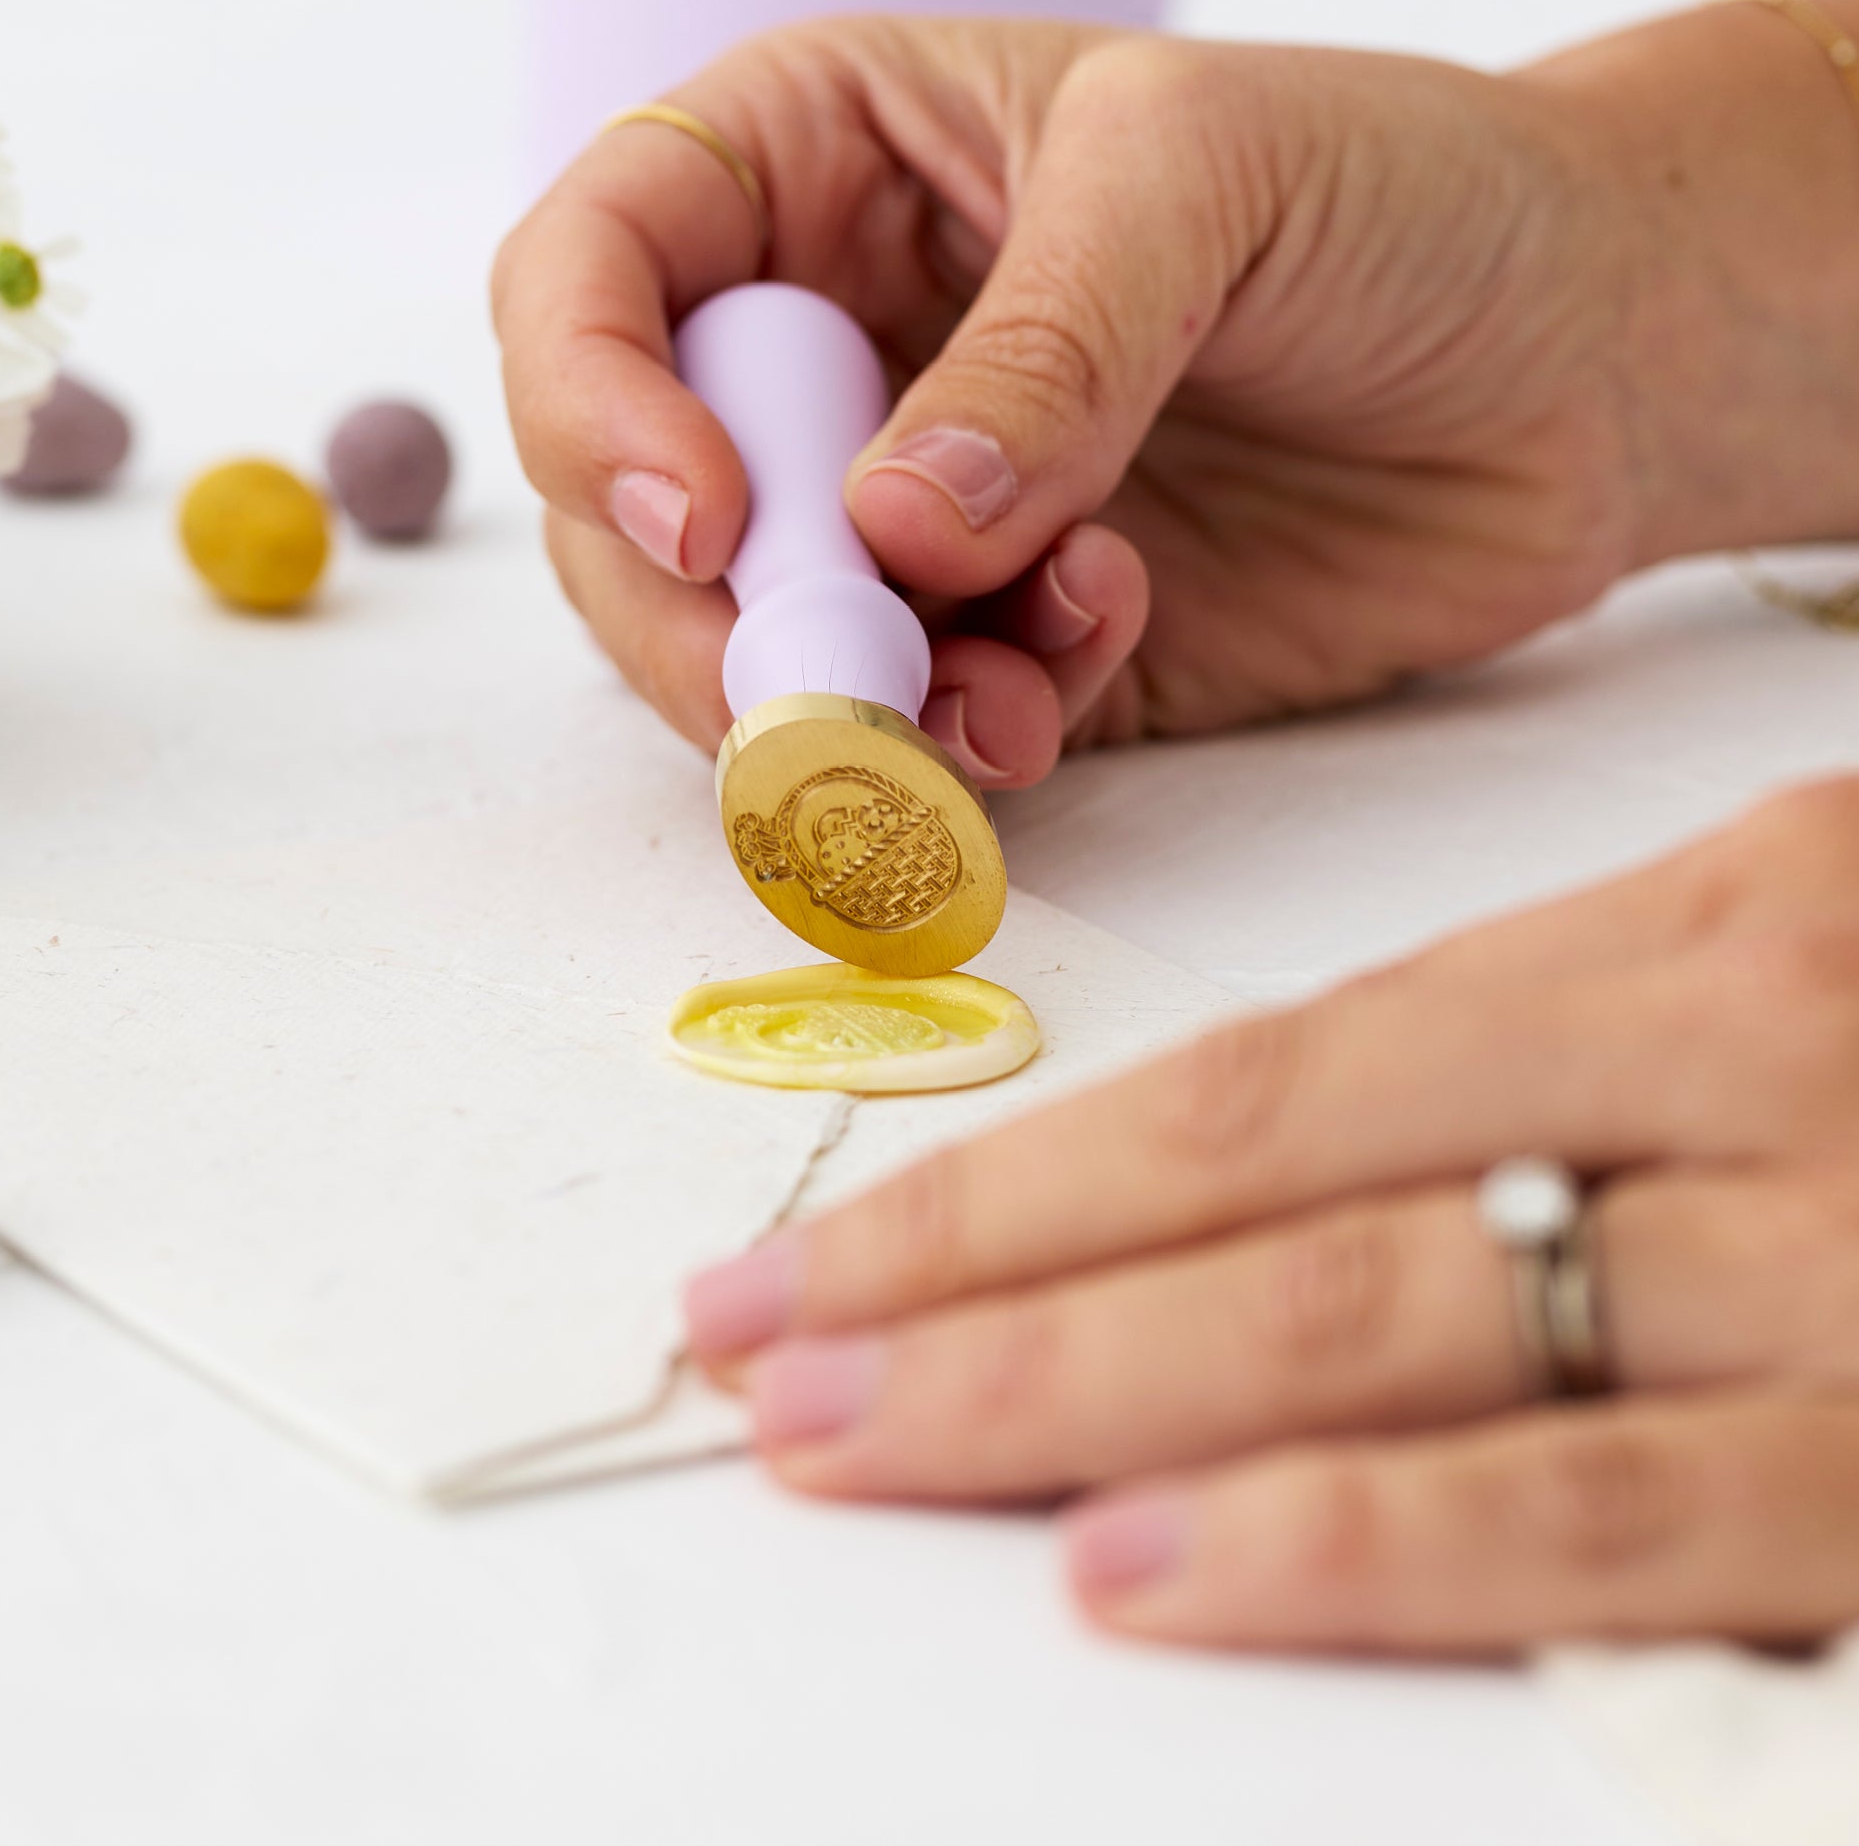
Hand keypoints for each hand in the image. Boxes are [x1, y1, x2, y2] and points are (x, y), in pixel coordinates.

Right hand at [494, 4, 1858, 784]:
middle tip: (829, 676)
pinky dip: (965, 741)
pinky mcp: (994, 647)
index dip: (591, 397)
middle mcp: (828, 346)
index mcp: (820, 164)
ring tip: (1012, 681)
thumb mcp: (1208, 179)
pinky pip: (905, 729)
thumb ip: (1043, 344)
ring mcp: (900, 511)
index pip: (589, 270)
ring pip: (743, 648)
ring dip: (844, 697)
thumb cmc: (1402, 190)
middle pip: (631, 504)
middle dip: (702, 612)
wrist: (1589, 356)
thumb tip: (888, 529)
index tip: (708, 511)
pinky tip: (1088, 661)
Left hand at [681, 777, 1858, 1653]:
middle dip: (979, 1288)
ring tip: (858, 1454)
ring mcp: (1854, 1262)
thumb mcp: (1803, 955)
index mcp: (1696, 924)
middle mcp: (1747, 1065)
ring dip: (1090, 1401)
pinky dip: (1371, 1542)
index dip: (1013, 1164)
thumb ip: (1560, 1064)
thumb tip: (1261, 1198)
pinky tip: (1152, 1576)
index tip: (810, 1248)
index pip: (1261, 1063)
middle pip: (1268, 1193)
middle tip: (751, 1362)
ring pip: (1388, 1330)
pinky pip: (1618, 1507)